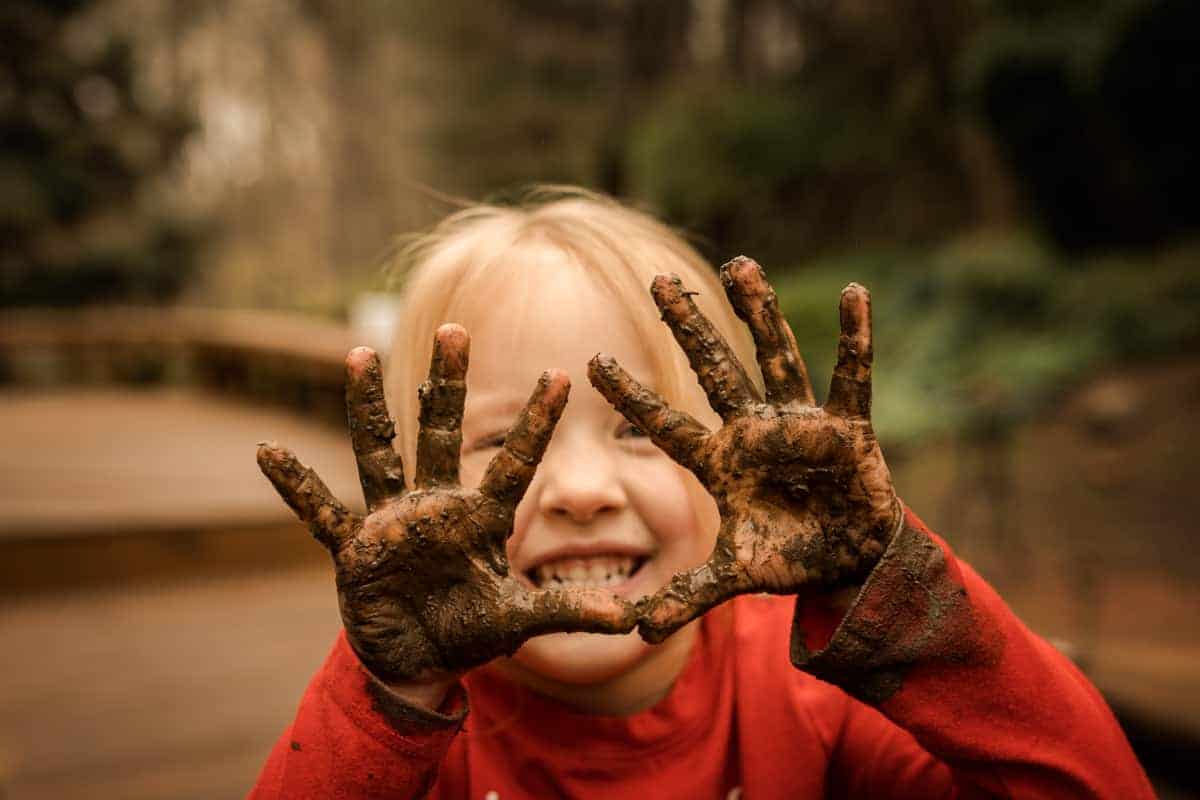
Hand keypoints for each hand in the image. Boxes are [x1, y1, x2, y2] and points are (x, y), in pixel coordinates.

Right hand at [258, 325, 635, 682]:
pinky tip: (267, 452)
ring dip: (367, 407)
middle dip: (448, 382)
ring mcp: (392, 521)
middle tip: (457, 329)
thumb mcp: (518, 621)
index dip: (538, 423)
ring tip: (357, 355)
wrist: (418, 657)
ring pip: (379, 452)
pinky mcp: (355, 549)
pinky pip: (321, 513)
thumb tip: (628, 622)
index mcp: (480, 518)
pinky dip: (295, 487)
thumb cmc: (469, 628)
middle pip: (440, 431)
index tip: (563, 376)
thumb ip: (567, 613)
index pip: (515, 462)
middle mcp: (435, 505)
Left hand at [588, 257, 899, 643]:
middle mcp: (754, 431)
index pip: (666, 424)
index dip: (630, 397)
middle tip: (658, 280)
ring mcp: (800, 423)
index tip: (591, 362)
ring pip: (775, 357)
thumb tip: (633, 630)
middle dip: (689, 327)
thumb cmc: (787, 556)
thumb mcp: (732, 576)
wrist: (848, 560)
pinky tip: (855, 294)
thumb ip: (685, 596)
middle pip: (715, 369)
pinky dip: (855, 338)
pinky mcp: (848, 428)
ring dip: (760, 313)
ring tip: (740, 266)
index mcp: (721, 462)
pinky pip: (853, 376)